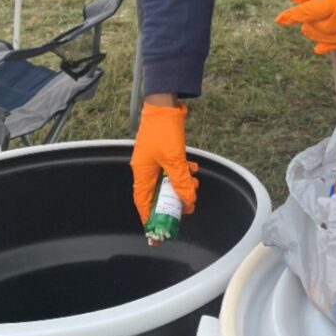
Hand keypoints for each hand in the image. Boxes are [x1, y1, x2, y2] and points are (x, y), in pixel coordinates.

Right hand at [130, 101, 198, 224]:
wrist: (165, 103)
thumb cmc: (164, 130)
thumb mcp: (174, 159)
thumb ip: (180, 181)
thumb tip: (188, 201)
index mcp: (141, 172)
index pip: (143, 202)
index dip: (149, 218)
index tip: (156, 232)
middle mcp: (145, 167)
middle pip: (157, 193)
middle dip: (172, 202)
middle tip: (184, 209)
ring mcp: (155, 159)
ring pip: (167, 180)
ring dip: (181, 185)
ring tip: (193, 185)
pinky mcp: (164, 151)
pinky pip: (173, 168)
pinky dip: (183, 171)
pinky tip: (193, 169)